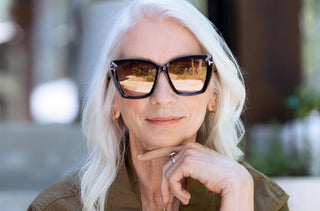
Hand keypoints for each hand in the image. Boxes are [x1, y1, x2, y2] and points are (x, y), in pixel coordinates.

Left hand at [137, 142, 253, 210]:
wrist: (235, 180)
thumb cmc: (221, 177)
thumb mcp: (201, 169)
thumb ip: (188, 167)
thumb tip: (171, 173)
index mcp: (192, 147)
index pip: (168, 149)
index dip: (153, 153)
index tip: (141, 157)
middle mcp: (188, 147)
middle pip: (166, 167)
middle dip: (164, 186)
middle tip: (166, 201)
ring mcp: (187, 152)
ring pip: (167, 175)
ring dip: (173, 192)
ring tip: (184, 200)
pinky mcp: (187, 161)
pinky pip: (172, 179)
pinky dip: (177, 192)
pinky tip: (187, 198)